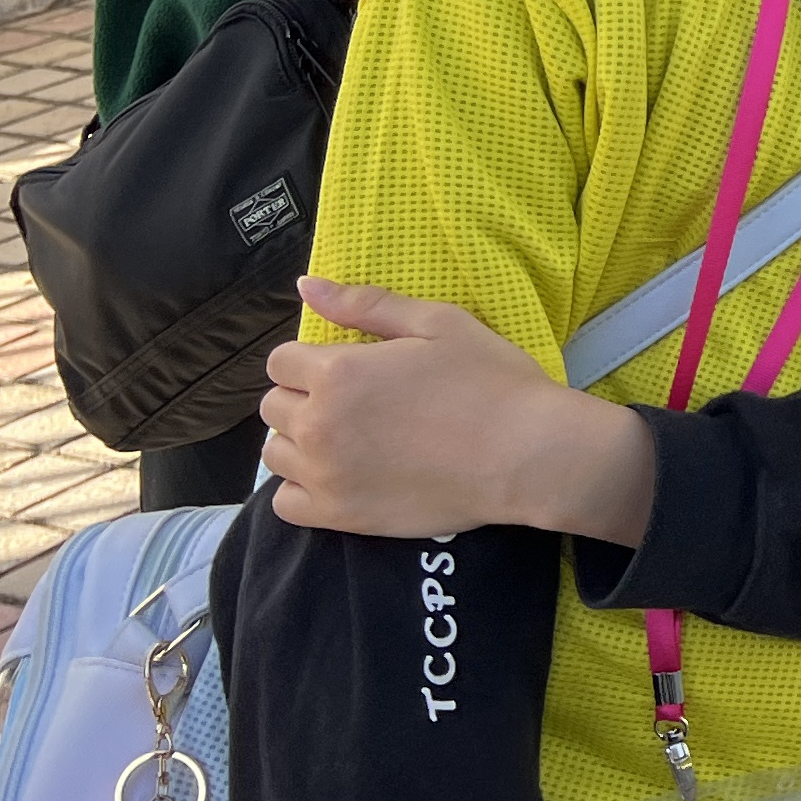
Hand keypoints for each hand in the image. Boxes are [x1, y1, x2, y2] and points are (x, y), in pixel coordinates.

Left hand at [263, 277, 653, 544]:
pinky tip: (340, 475)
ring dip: (301, 441)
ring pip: (275, 453)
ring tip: (348, 439)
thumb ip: (366, 304)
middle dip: (305, 397)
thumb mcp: (439, 324)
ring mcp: (324, 475)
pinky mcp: (338, 515)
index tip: (351, 367)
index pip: (282, 361)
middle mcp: (318, 424)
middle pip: (273, 406)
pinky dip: (302, 488)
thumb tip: (305, 285)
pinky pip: (285, 502)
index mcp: (337, 372)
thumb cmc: (490, 381)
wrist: (526, 455)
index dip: (314, 359)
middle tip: (357, 402)